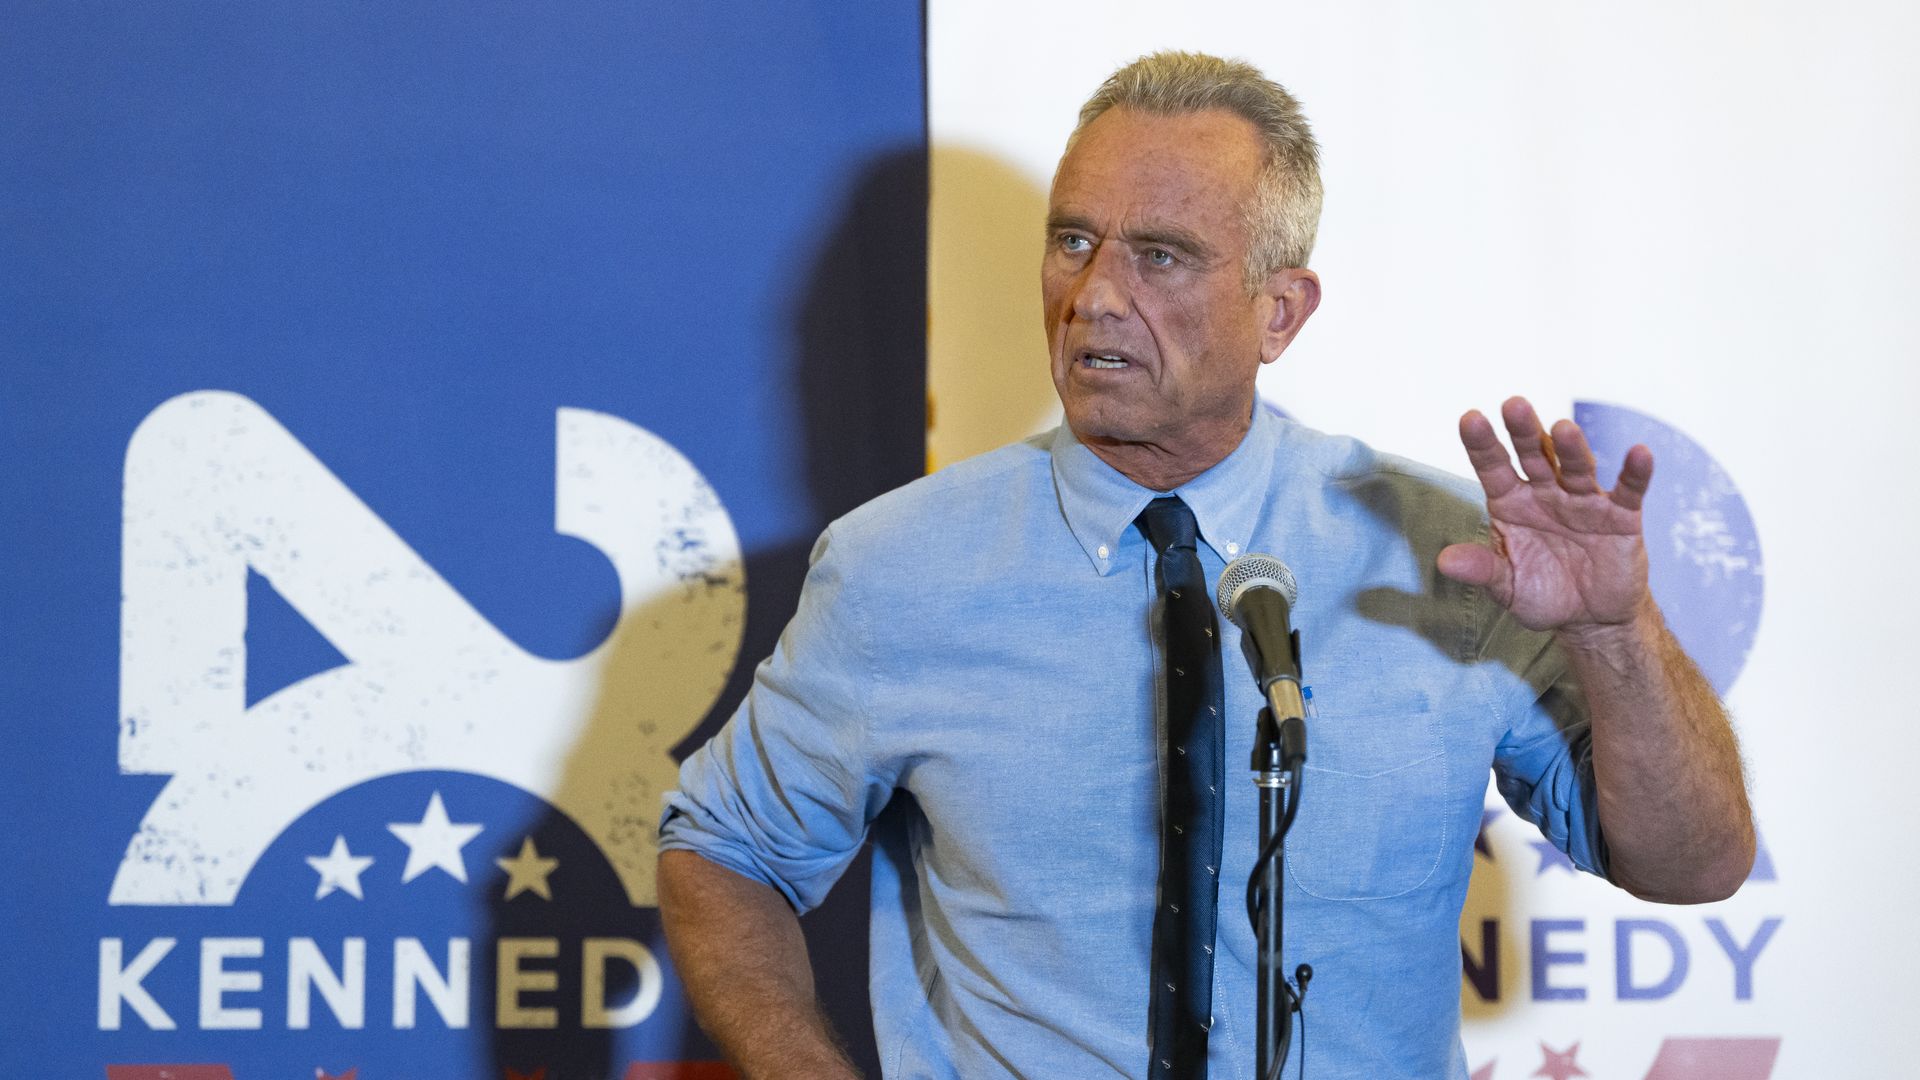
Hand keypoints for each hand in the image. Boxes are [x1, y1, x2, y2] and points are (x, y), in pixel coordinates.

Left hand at [1437, 396, 1653, 637]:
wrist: (1590, 617)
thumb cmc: (1542, 593)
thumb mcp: (1506, 586)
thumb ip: (1482, 570)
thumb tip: (1444, 561)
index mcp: (1511, 502)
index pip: (1493, 467)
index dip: (1481, 444)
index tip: (1469, 419)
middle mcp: (1546, 493)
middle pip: (1534, 455)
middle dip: (1524, 432)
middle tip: (1513, 404)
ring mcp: (1583, 501)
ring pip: (1576, 468)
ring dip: (1571, 448)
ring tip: (1563, 428)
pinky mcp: (1621, 516)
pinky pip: (1629, 491)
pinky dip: (1635, 473)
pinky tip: (1639, 453)